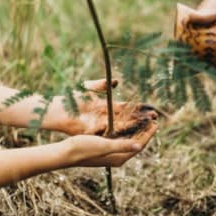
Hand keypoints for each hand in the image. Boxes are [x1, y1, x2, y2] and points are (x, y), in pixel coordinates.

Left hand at [43, 79, 157, 137]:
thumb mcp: (89, 88)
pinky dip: (125, 134)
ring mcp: (103, 126)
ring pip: (124, 127)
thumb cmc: (72, 99)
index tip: (151, 108)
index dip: (139, 108)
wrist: (59, 111)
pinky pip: (114, 134)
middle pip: (128, 119)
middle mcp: (107, 118)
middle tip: (156, 118)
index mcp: (106, 107)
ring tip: (150, 126)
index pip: (126, 108)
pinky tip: (135, 133)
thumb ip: (102, 85)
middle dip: (142, 119)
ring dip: (137, 127)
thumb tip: (116, 81)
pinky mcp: (97, 133)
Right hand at [64, 117, 156, 167]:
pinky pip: (120, 137)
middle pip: (136, 142)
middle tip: (152, 119)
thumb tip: (139, 146)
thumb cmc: (83, 149)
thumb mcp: (104, 145)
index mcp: (119, 157)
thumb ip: (122, 145)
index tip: (156, 123)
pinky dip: (125, 129)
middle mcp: (117, 156)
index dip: (148, 134)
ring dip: (136, 129)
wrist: (65, 153)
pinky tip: (126, 121)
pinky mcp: (104, 148)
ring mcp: (111, 152)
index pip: (140, 145)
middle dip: (144, 130)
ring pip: (128, 139)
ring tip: (143, 118)